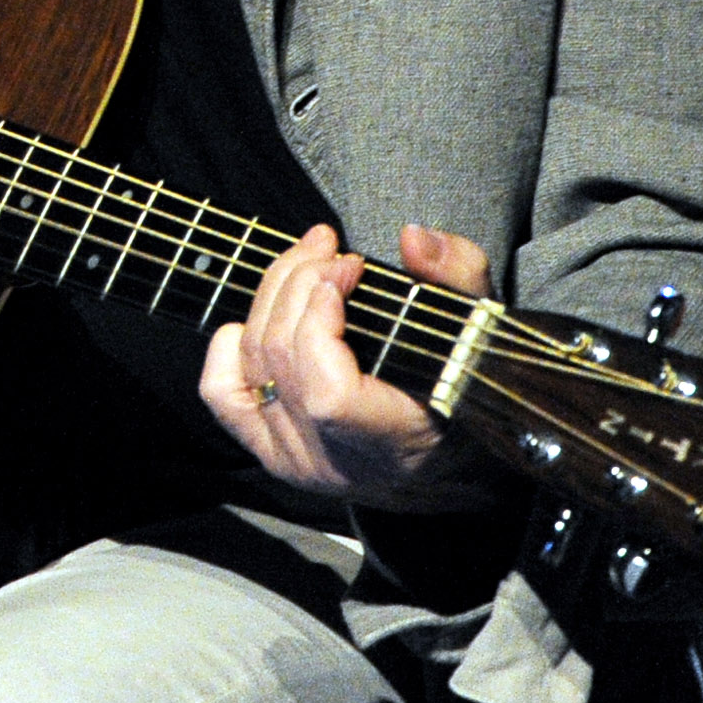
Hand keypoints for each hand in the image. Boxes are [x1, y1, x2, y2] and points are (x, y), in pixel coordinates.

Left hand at [200, 221, 501, 510]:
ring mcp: (294, 461)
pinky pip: (223, 392)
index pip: (326, 397)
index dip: (321, 322)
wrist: (446, 457)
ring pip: (253, 363)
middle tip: (332, 248)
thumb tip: (412, 238)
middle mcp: (336, 464)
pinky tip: (268, 315)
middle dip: (301, 283)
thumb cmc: (467, 390)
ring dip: (274, 294)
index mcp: (395, 445)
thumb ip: (458, 279)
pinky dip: (232, 344)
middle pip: (284, 361)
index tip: (350, 269)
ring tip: (310, 260)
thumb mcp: (480, 331)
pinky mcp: (268, 451)